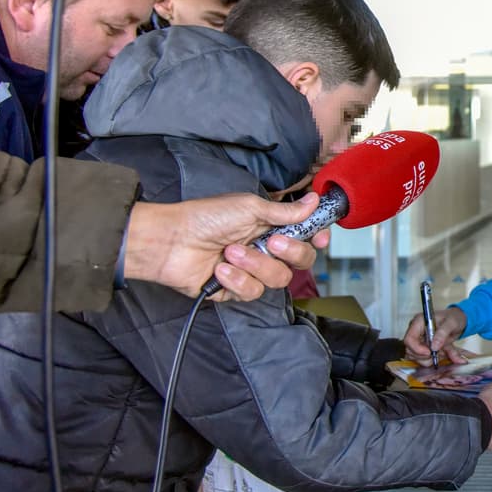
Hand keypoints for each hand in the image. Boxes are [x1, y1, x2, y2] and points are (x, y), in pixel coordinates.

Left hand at [124, 192, 328, 301]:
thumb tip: (314, 199)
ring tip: (230, 252)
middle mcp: (265, 249)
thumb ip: (286, 211)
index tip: (320, 239)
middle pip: (300, 261)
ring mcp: (251, 271)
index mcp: (271, 227)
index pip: (305, 236)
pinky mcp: (235, 290)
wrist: (171, 241)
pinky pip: (252, 292)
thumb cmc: (206, 217)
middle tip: (272, 242)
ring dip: (255, 264)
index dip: (317, 239)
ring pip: (278, 279)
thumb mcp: (249, 207)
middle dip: (290, 252)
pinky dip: (236, 280)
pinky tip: (219, 269)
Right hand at [404, 306, 468, 365]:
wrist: (457, 321)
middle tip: (439, 353)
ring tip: (443, 352)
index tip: (430, 352)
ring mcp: (418, 340)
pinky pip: (423, 359)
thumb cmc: (453, 318)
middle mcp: (415, 331)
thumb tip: (434, 347)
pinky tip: (442, 354)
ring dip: (429, 359)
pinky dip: (433, 360)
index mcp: (419, 322)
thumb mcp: (451, 323)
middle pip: (410, 350)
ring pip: (415, 357)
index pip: (409, 339)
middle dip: (424, 356)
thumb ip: (442, 333)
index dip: (417, 349)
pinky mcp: (422, 347)